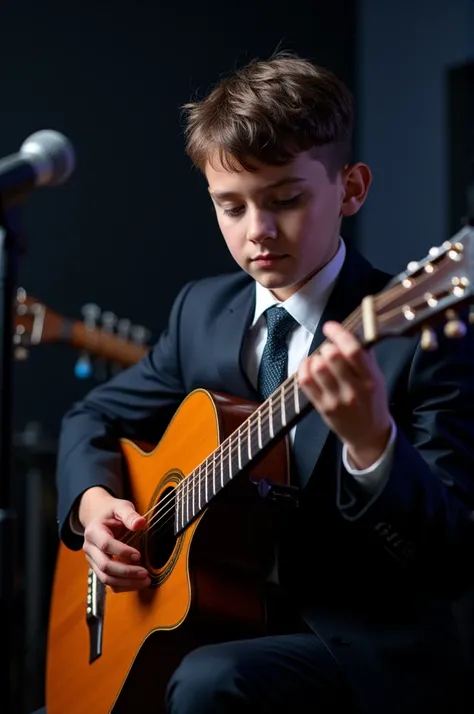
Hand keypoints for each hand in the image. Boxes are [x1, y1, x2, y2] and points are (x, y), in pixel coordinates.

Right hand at [79, 487, 149, 590]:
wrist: (98, 516)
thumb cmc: (111, 512)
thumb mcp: (121, 507)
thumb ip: (130, 515)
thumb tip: (140, 523)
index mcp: (93, 531)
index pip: (106, 545)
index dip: (122, 552)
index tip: (139, 555)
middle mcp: (89, 548)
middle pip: (105, 566)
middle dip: (126, 572)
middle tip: (145, 573)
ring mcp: (92, 560)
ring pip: (106, 578)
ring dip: (126, 582)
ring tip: (145, 581)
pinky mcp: (98, 568)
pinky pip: (108, 582)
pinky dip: (123, 586)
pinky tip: (137, 583)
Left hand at [298, 321, 391, 468]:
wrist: (368, 434)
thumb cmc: (372, 401)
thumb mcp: (377, 378)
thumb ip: (366, 357)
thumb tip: (352, 331)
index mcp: (370, 379)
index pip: (354, 350)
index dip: (339, 333)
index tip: (330, 326)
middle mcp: (353, 390)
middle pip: (332, 356)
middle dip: (327, 346)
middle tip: (329, 350)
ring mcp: (336, 400)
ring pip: (317, 367)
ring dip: (315, 357)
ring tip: (320, 360)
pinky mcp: (322, 407)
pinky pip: (305, 381)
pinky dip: (304, 368)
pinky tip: (310, 366)